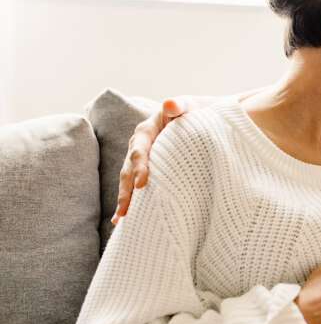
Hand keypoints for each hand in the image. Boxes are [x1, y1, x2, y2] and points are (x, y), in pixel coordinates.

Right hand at [112, 97, 191, 223]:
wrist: (197, 117)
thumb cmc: (194, 112)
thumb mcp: (188, 106)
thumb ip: (179, 105)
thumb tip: (169, 103)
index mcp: (147, 130)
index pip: (140, 150)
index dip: (139, 167)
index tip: (143, 184)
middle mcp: (140, 145)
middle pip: (129, 168)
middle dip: (126, 190)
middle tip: (125, 212)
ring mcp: (142, 158)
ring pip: (129, 179)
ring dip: (125, 199)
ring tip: (121, 220)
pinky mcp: (149, 168)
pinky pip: (137, 184)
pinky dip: (133, 199)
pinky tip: (128, 217)